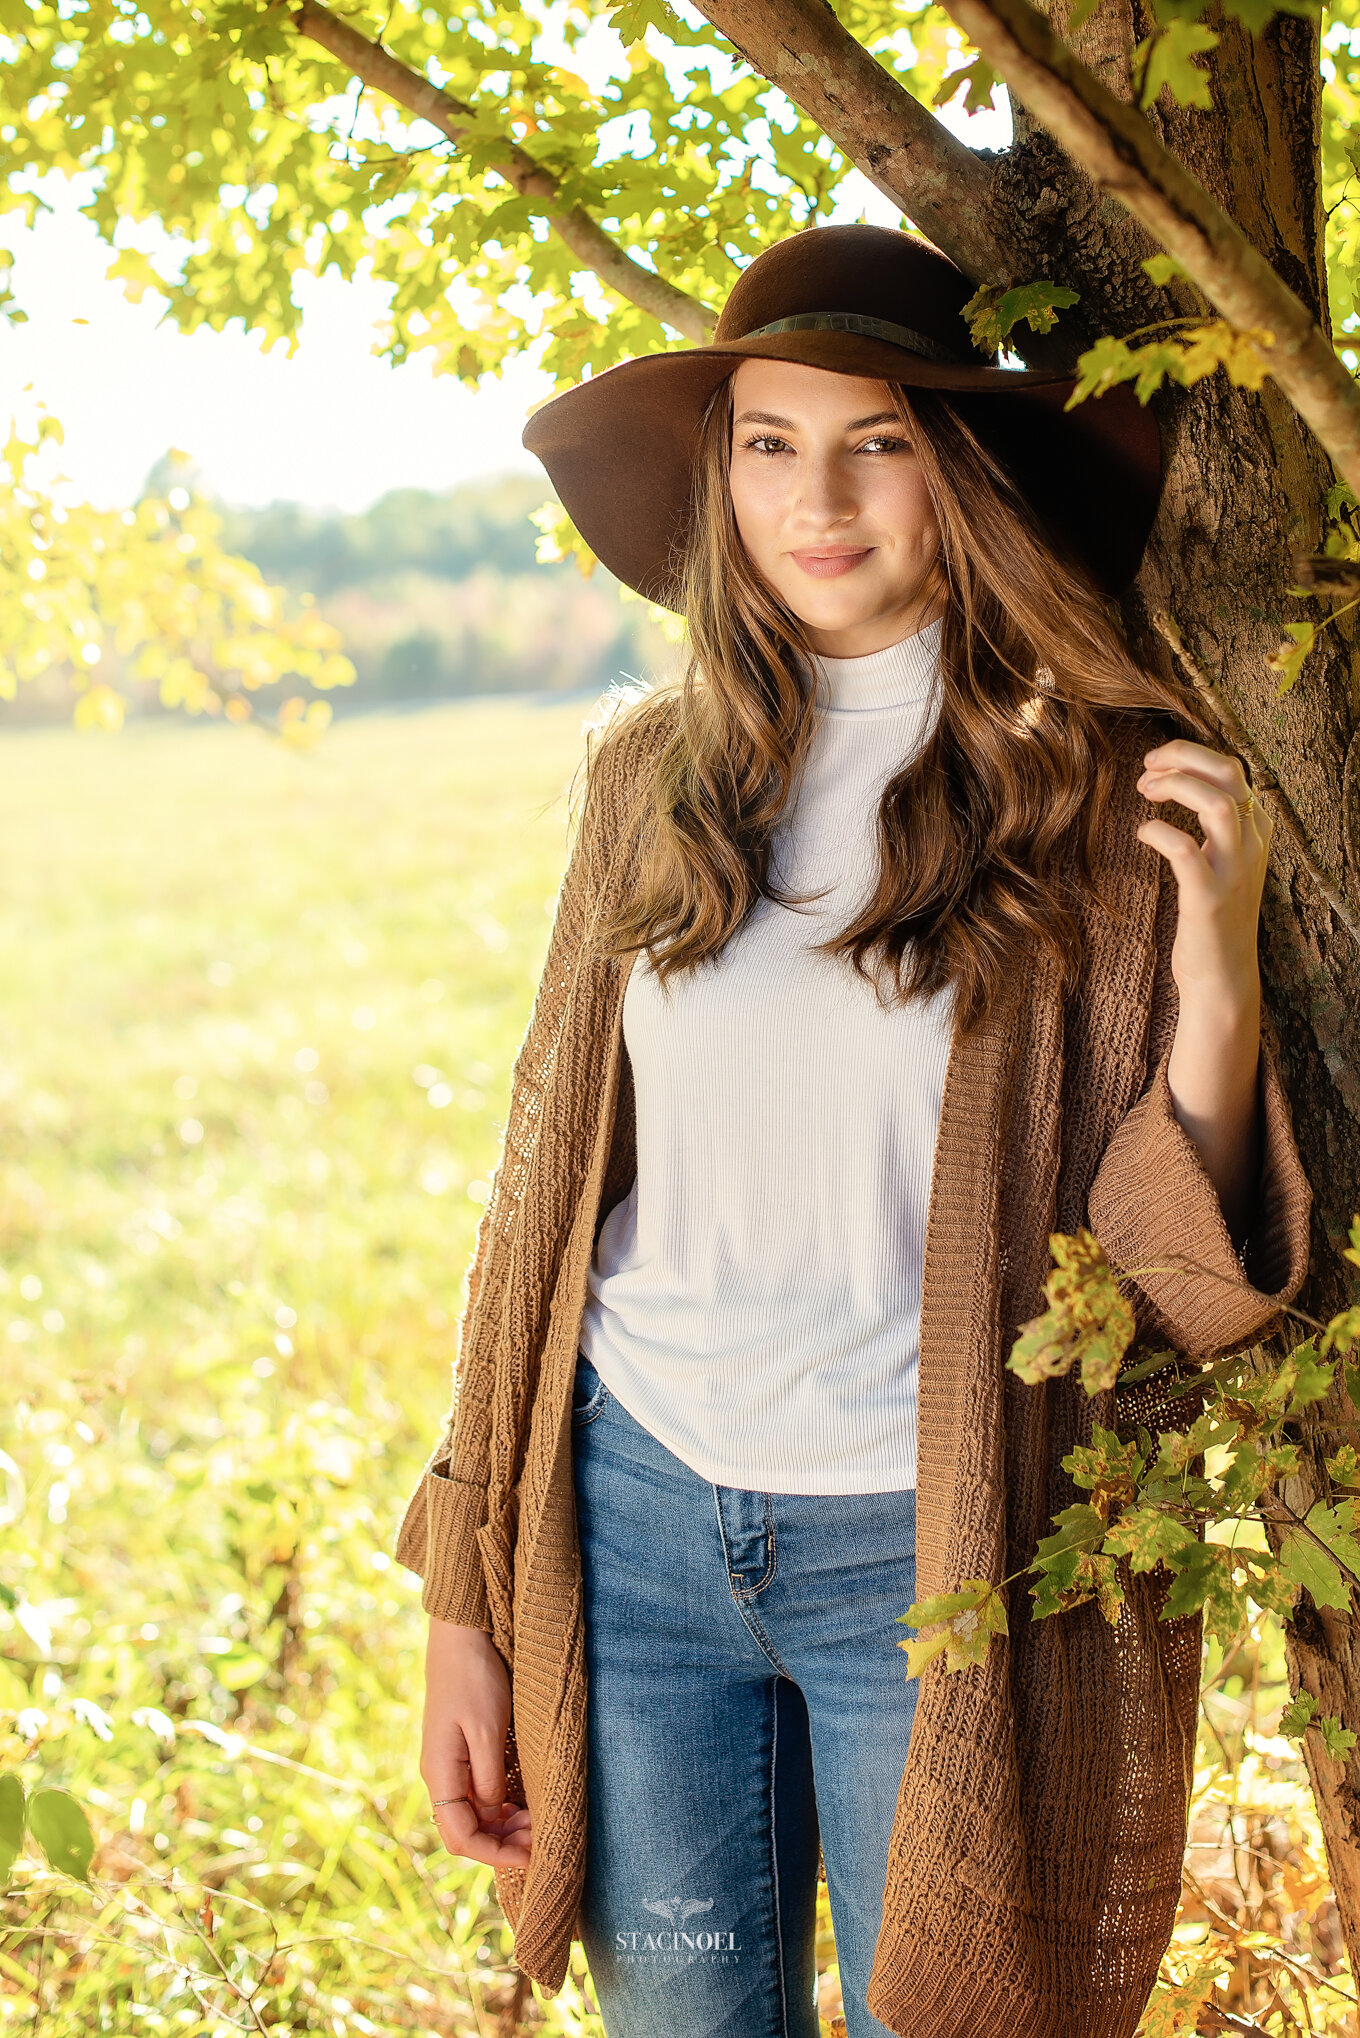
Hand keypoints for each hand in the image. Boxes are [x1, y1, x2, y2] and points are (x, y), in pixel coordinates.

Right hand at [420, 1618, 531, 1868]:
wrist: (460, 1635)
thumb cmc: (475, 1678)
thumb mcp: (488, 1729)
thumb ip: (488, 1777)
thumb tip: (491, 1814)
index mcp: (439, 1773)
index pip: (461, 1836)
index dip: (495, 1854)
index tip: (532, 1856)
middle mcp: (438, 1775)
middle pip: (464, 1831)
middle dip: (501, 1844)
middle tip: (541, 1839)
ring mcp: (447, 1763)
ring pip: (471, 1814)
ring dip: (502, 1826)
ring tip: (537, 1823)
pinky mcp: (458, 1751)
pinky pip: (475, 1794)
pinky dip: (499, 1806)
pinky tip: (522, 1803)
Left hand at [1135, 738, 1271, 1004]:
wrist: (1223, 977)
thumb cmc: (1214, 916)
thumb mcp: (1223, 862)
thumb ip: (1215, 826)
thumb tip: (1181, 783)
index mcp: (1255, 830)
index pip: (1231, 769)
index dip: (1190, 756)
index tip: (1155, 764)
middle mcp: (1251, 845)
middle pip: (1228, 773)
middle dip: (1183, 757)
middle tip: (1146, 767)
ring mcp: (1233, 872)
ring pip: (1218, 803)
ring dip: (1175, 786)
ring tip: (1144, 792)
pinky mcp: (1208, 899)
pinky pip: (1186, 850)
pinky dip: (1160, 831)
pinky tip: (1142, 832)